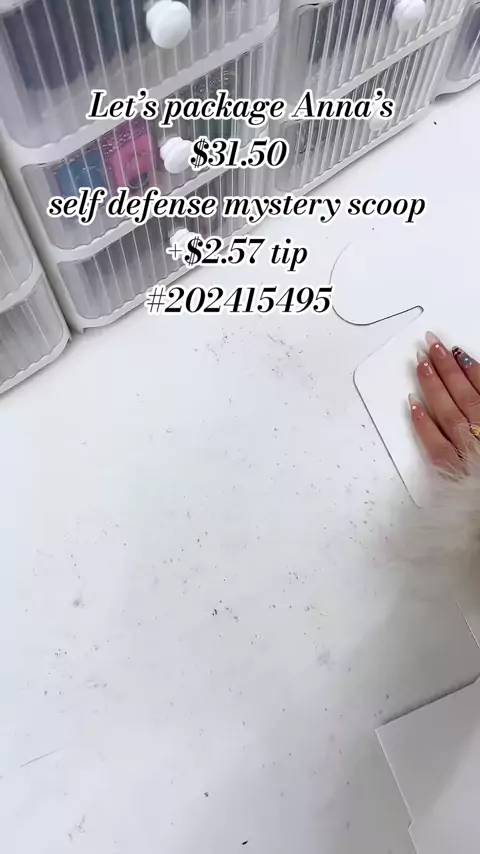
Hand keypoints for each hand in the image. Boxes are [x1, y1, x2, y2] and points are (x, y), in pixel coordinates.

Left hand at [409, 332, 479, 471]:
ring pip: (447, 411)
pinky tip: (412, 404)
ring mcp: (468, 451)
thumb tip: (476, 374)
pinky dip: (422, 422)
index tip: (455, 350)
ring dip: (433, 386)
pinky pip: (435, 443)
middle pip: (463, 393)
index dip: (469, 366)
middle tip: (430, 346)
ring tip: (420, 364)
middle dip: (446, 368)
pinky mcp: (453, 472)